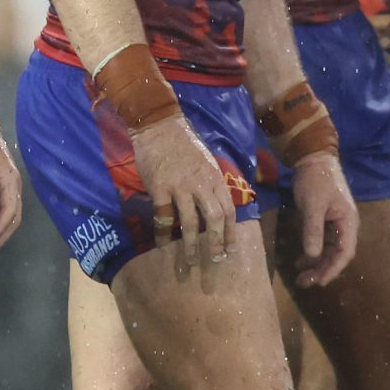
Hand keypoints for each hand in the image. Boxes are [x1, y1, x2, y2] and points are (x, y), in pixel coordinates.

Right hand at [129, 113, 235, 277]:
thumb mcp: (206, 164)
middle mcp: (202, 185)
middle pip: (214, 220)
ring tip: (188, 262)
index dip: (231, 234)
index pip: (229, 211)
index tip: (230, 251)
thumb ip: (211, 185)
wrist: (159, 127)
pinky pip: (163, 216)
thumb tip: (214, 208)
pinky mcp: (160, 187)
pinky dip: (162, 233)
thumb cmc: (183, 145)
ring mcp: (180, 186)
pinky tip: (160, 244)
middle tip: (214, 262)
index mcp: (216, 179)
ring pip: (190, 222)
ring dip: (190, 245)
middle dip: (215, 244)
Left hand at [288, 151, 360, 287]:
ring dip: (317, 264)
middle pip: (337, 254)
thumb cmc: (315, 180)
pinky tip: (301, 261)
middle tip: (304, 283)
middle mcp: (346, 225)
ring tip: (301, 277)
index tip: (320, 282)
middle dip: (323, 270)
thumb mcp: (312, 205)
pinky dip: (313, 252)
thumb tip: (312, 255)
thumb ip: (313, 229)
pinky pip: (322, 241)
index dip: (333, 269)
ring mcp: (336, 223)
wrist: (312, 159)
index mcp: (348, 222)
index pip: (345, 252)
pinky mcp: (325, 220)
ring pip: (329, 250)